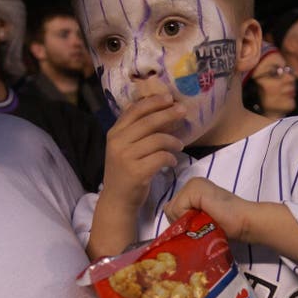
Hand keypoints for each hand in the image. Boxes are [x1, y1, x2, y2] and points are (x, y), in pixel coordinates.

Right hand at [101, 93, 186, 208]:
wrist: (117, 200)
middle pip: (148, 122)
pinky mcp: (137, 172)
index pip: (134, 110)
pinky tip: (172, 161)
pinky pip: (161, 157)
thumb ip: (137, 130)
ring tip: (180, 144)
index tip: (168, 98)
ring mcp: (126, 157)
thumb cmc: (125, 171)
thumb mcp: (125, 147)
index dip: (152, 102)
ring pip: (157, 140)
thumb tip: (163, 110)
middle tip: (183, 111)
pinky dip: (170, 158)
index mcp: (114, 133)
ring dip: (173, 140)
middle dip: (168, 114)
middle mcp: (117, 143)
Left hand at [164, 177, 254, 240]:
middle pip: (169, 209)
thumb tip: (172, 228)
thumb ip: (185, 219)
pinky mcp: (194, 188)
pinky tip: (206, 217)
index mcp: (192, 190)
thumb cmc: (226, 226)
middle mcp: (191, 183)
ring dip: (187, 222)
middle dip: (182, 222)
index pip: (172, 209)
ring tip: (205, 221)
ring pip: (172, 210)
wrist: (244, 221)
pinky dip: (189, 218)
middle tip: (204, 223)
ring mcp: (192, 184)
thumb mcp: (201, 221)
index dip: (182, 223)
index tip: (202, 224)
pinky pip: (178, 209)